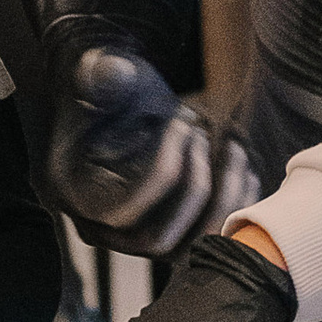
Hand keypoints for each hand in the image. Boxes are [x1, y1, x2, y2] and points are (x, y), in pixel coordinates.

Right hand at [46, 44, 221, 251]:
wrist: (125, 102)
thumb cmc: (116, 87)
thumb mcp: (105, 74)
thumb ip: (104, 73)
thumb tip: (113, 72)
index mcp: (76, 196)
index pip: (121, 211)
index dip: (162, 171)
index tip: (186, 123)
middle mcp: (103, 230)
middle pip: (156, 241)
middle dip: (194, 188)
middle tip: (207, 136)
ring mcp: (138, 241)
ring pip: (190, 248)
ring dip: (222, 202)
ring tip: (235, 148)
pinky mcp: (170, 239)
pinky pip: (210, 244)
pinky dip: (234, 211)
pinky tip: (246, 170)